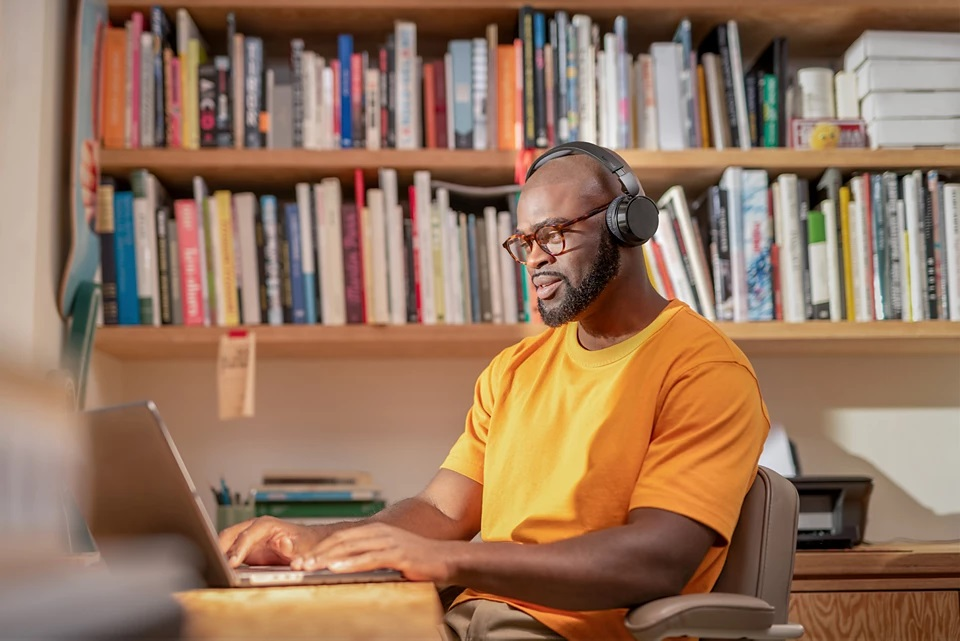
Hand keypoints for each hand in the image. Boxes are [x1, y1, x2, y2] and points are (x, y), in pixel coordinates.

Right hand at [218, 516, 328, 567]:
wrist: (306, 542)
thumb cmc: (305, 542)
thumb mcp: (303, 546)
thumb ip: (294, 546)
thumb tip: (284, 543)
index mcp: (265, 525)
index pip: (247, 535)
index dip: (238, 549)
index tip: (231, 563)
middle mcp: (252, 528)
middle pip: (229, 536)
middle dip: (219, 550)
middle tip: (215, 567)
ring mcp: (246, 538)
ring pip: (225, 543)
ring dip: (217, 555)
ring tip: (212, 570)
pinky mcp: (243, 549)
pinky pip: (227, 552)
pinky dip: (221, 560)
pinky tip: (218, 571)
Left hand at [290, 523, 459, 581]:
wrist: (447, 559)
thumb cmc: (419, 561)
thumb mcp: (390, 555)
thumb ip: (370, 557)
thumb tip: (346, 567)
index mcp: (376, 531)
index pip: (340, 538)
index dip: (319, 549)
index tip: (301, 560)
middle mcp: (380, 532)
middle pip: (341, 542)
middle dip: (316, 554)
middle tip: (296, 565)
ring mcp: (389, 542)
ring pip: (350, 549)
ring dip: (327, 559)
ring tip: (308, 568)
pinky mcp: (398, 554)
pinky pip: (369, 559)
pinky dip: (349, 563)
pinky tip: (334, 569)